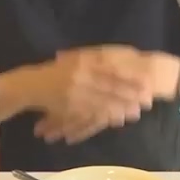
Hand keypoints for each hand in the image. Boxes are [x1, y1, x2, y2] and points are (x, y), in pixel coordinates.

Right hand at [31, 45, 155, 144]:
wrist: (30, 85)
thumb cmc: (58, 72)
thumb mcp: (77, 61)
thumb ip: (96, 62)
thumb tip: (124, 61)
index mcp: (84, 61)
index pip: (113, 70)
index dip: (130, 77)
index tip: (147, 83)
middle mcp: (81, 75)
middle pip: (111, 86)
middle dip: (130, 94)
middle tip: (148, 100)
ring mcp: (75, 91)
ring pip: (103, 100)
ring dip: (121, 107)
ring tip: (137, 112)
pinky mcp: (69, 106)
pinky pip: (91, 112)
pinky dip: (106, 115)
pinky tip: (117, 119)